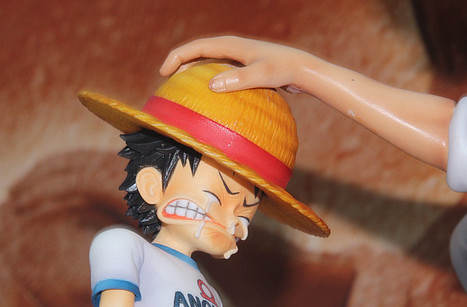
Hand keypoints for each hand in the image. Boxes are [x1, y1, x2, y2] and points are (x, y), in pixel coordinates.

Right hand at [160, 35, 311, 92]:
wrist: (303, 69)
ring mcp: (239, 58)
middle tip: (166, 81)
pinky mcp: (245, 69)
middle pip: (199, 53)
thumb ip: (238, 79)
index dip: (177, 57)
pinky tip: (210, 99)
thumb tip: (211, 84)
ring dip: (194, 72)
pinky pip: (220, 73)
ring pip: (209, 63)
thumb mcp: (261, 75)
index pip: (196, 47)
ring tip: (181, 90)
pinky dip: (209, 81)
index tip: (164, 73)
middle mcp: (233, 48)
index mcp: (231, 45)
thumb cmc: (283, 70)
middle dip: (180, 63)